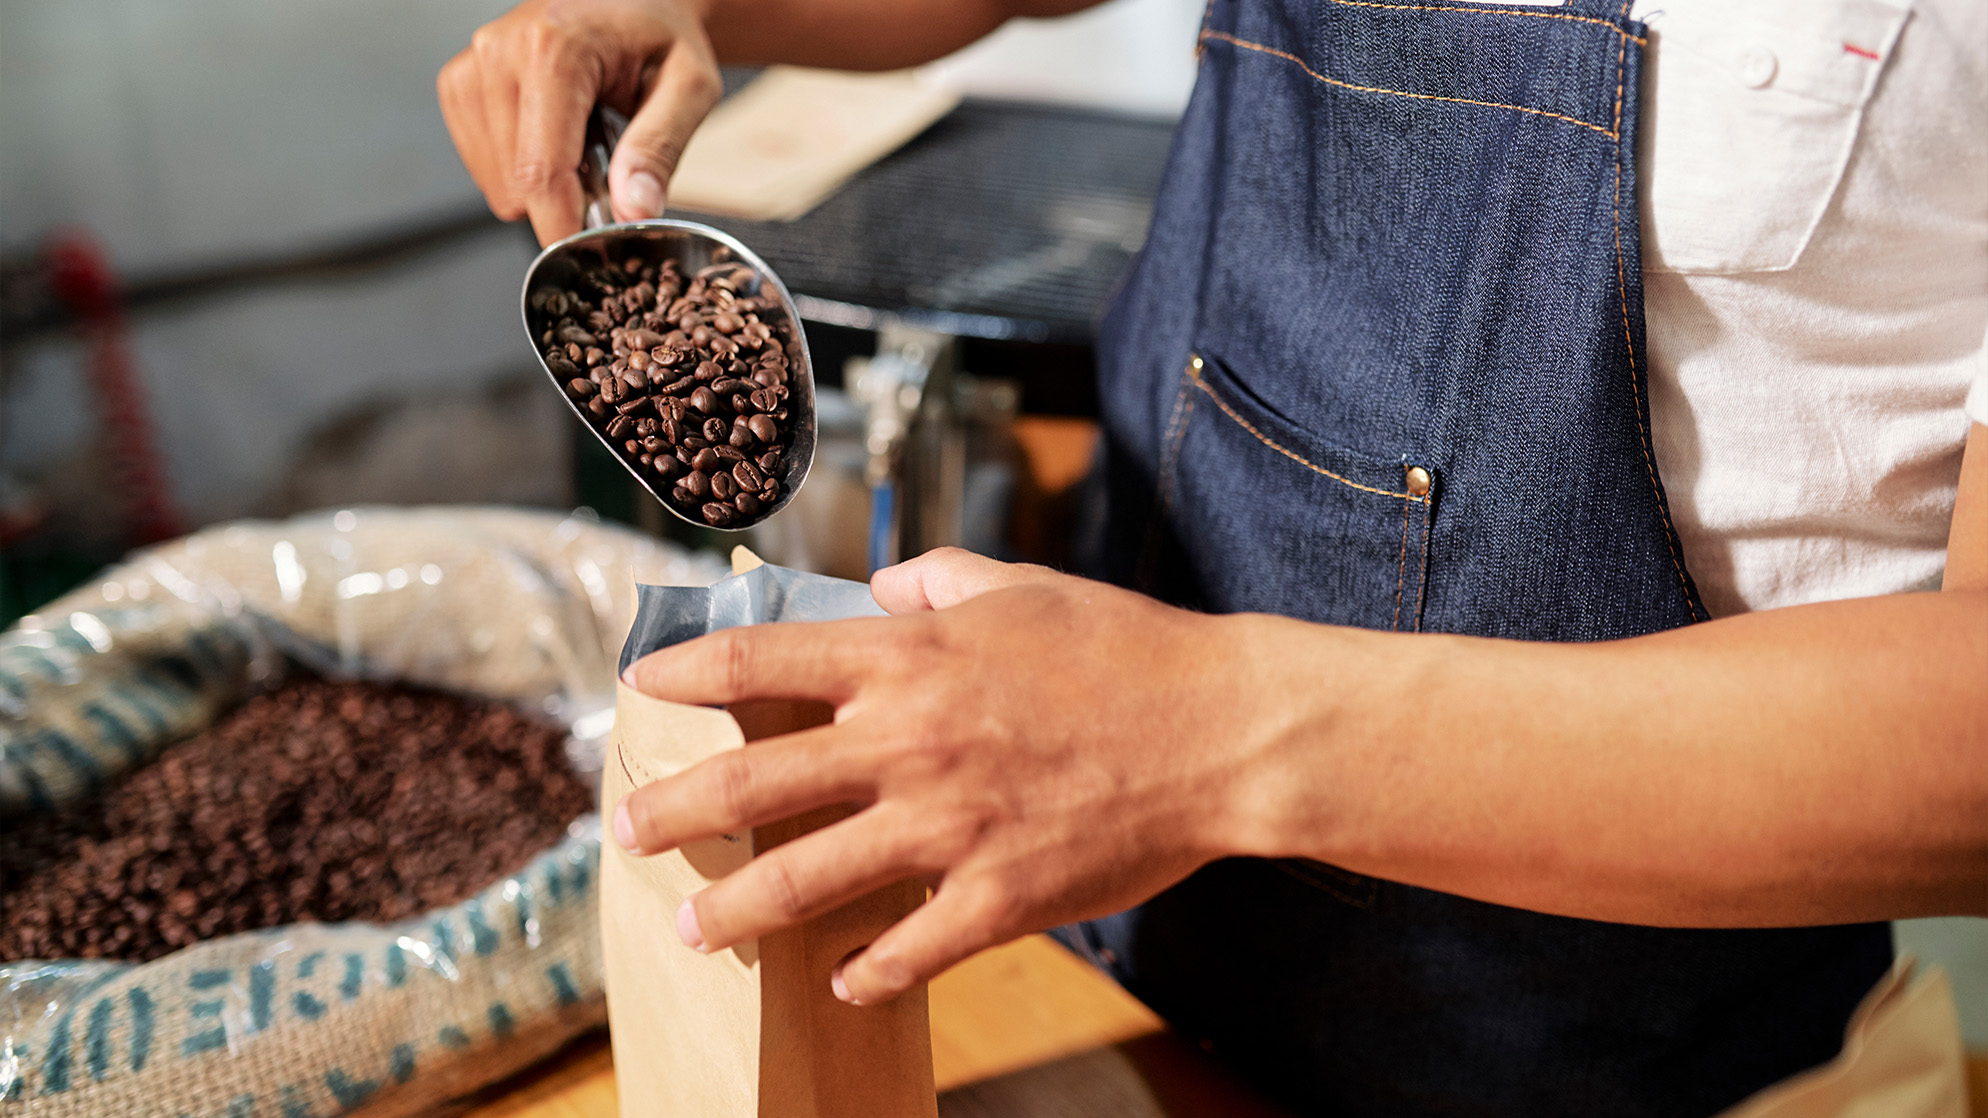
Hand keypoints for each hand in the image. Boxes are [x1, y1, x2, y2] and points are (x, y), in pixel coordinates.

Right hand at [437, 0, 722, 244]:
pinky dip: (522, 169)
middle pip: (516, 184)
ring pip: (496, 183)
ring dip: (545, 184)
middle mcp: (499, 53)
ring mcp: (471, 68)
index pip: (542, 170)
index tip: (590, 257)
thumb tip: (634, 210)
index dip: (563, 228)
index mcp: (553, 49)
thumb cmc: (660, 34)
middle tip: (609, 169)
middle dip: (565, 201)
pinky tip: (556, 135)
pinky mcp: (459, 86)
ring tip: (584, 140)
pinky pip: (483, 168)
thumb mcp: (689, 86)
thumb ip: (661, 148)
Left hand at [615, 549, 1268, 1004]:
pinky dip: (862, 971)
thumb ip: (938, 578)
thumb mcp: (1023, 585)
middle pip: (748, 783)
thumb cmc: (1126, 649)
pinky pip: (904, 951)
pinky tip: (841, 978)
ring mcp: (945, 827)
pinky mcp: (994, 897)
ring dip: (734, 912)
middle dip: (669, 813)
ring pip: (801, 881)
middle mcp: (906, 742)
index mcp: (907, 659)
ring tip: (696, 929)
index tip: (639, 686)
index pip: (759, 661)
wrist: (1222, 731)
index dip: (682, 673)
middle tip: (627, 832)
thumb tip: (885, 580)